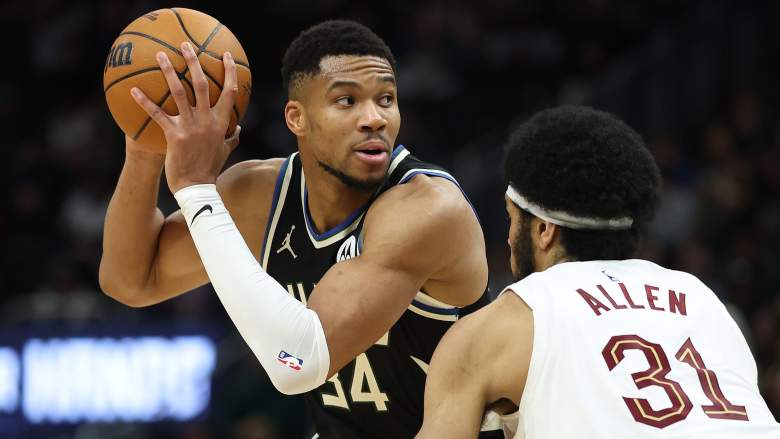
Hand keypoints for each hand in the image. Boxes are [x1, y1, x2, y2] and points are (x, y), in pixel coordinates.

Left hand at [130, 41, 239, 193]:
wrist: (197, 187)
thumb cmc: (210, 168)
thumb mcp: (225, 151)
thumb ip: (232, 137)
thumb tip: (239, 128)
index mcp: (222, 122)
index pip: (229, 92)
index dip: (229, 71)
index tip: (225, 55)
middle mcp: (207, 120)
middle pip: (202, 84)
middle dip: (194, 62)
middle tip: (185, 45)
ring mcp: (190, 127)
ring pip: (179, 93)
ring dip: (169, 72)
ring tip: (160, 55)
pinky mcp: (174, 135)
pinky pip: (158, 114)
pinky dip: (145, 102)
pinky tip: (133, 90)